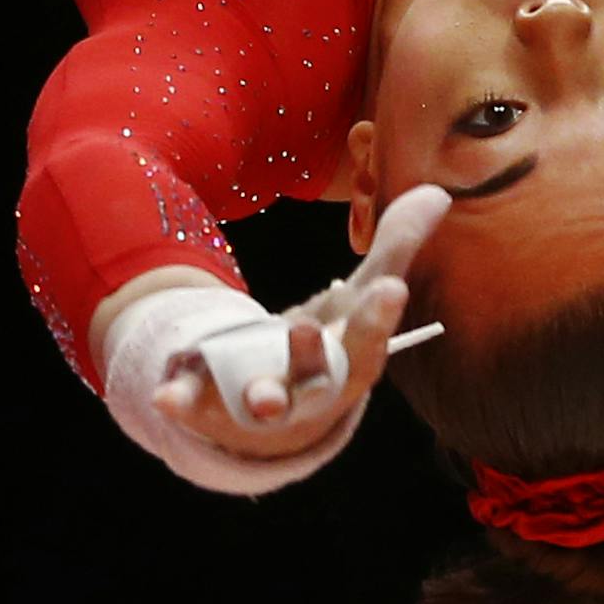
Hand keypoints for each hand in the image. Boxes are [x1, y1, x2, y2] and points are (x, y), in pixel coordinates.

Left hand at [152, 184, 450, 459]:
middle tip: (306, 328)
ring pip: (265, 406)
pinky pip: (199, 409)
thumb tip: (438, 193)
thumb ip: (395, 248)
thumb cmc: (328, 344)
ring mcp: (262, 406)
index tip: (391, 289)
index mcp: (349, 364)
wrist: (272, 407)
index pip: (370, 344)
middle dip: (313, 359)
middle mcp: (310, 394)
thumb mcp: (358, 297)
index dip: (379, 319)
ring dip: (261, 398)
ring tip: (254, 395)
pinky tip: (164, 395)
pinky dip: (183, 403)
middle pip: (319, 383)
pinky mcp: (215, 409)